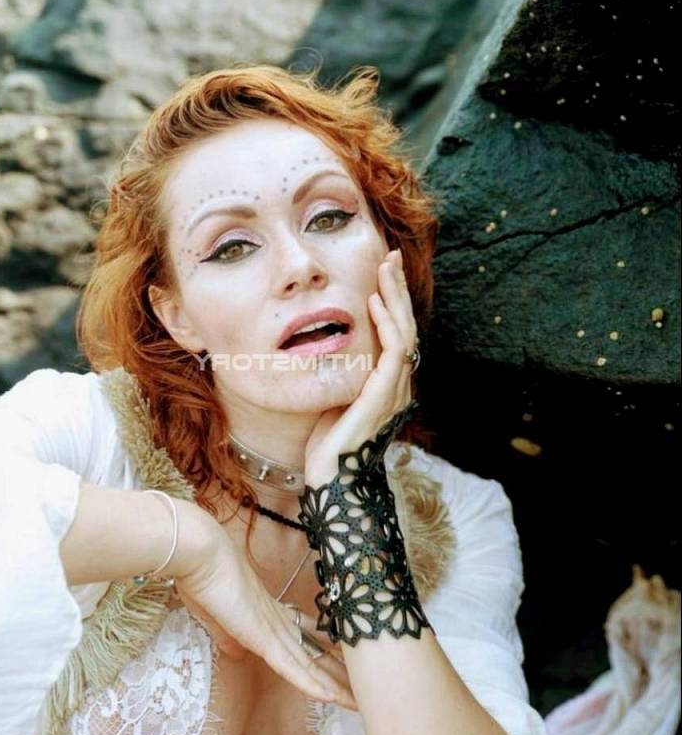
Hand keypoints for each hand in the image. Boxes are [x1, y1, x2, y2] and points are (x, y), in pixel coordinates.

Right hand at [172, 516, 358, 710]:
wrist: (201, 555)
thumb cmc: (202, 578)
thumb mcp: (213, 614)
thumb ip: (227, 635)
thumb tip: (236, 652)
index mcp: (267, 612)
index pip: (304, 637)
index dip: (324, 653)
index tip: (342, 667)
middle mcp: (277, 620)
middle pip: (315, 652)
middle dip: (338, 674)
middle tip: (364, 690)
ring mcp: (273, 628)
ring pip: (311, 664)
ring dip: (335, 685)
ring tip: (360, 701)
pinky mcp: (264, 637)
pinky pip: (292, 667)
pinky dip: (311, 684)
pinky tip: (331, 698)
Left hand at [305, 248, 417, 482]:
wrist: (332, 477)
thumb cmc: (328, 443)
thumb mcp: (336, 398)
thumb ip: (344, 374)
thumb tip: (330, 348)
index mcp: (388, 383)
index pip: (396, 333)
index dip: (392, 302)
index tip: (382, 273)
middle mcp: (398, 383)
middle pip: (406, 326)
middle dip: (398, 290)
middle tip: (391, 257)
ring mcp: (394, 389)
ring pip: (404, 332)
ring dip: (395, 298)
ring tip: (385, 268)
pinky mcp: (384, 395)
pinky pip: (394, 352)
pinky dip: (388, 325)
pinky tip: (376, 303)